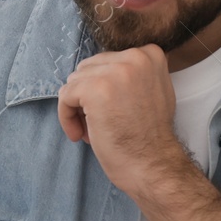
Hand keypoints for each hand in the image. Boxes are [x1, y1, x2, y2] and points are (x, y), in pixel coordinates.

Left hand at [57, 45, 188, 196]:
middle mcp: (134, 57)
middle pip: (89, 68)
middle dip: (88, 95)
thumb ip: (135, 75)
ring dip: (78, 108)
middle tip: (98, 122)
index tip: (110, 109)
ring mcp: (114, 72)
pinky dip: (66, 117)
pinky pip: (65, 96)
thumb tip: (104, 70)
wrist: (153, 165)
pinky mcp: (94, 89)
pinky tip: (80, 135)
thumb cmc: (150, 137)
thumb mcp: (154, 91)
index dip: (104, 86)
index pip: (109, 61)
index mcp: (149, 55)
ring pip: (75, 82)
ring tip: (92, 130)